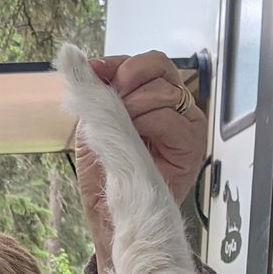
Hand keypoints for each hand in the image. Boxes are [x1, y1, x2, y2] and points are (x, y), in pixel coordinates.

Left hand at [75, 50, 207, 273]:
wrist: (111, 212)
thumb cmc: (105, 172)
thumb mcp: (94, 123)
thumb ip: (96, 93)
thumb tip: (79, 61)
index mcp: (154, 97)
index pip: (147, 62)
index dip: (120, 63)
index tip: (95, 73)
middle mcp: (175, 106)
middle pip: (158, 66)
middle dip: (126, 85)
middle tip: (114, 112)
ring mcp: (187, 123)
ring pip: (163, 91)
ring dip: (134, 109)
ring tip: (126, 135)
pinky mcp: (193, 144)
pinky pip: (171, 117)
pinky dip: (148, 124)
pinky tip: (138, 141)